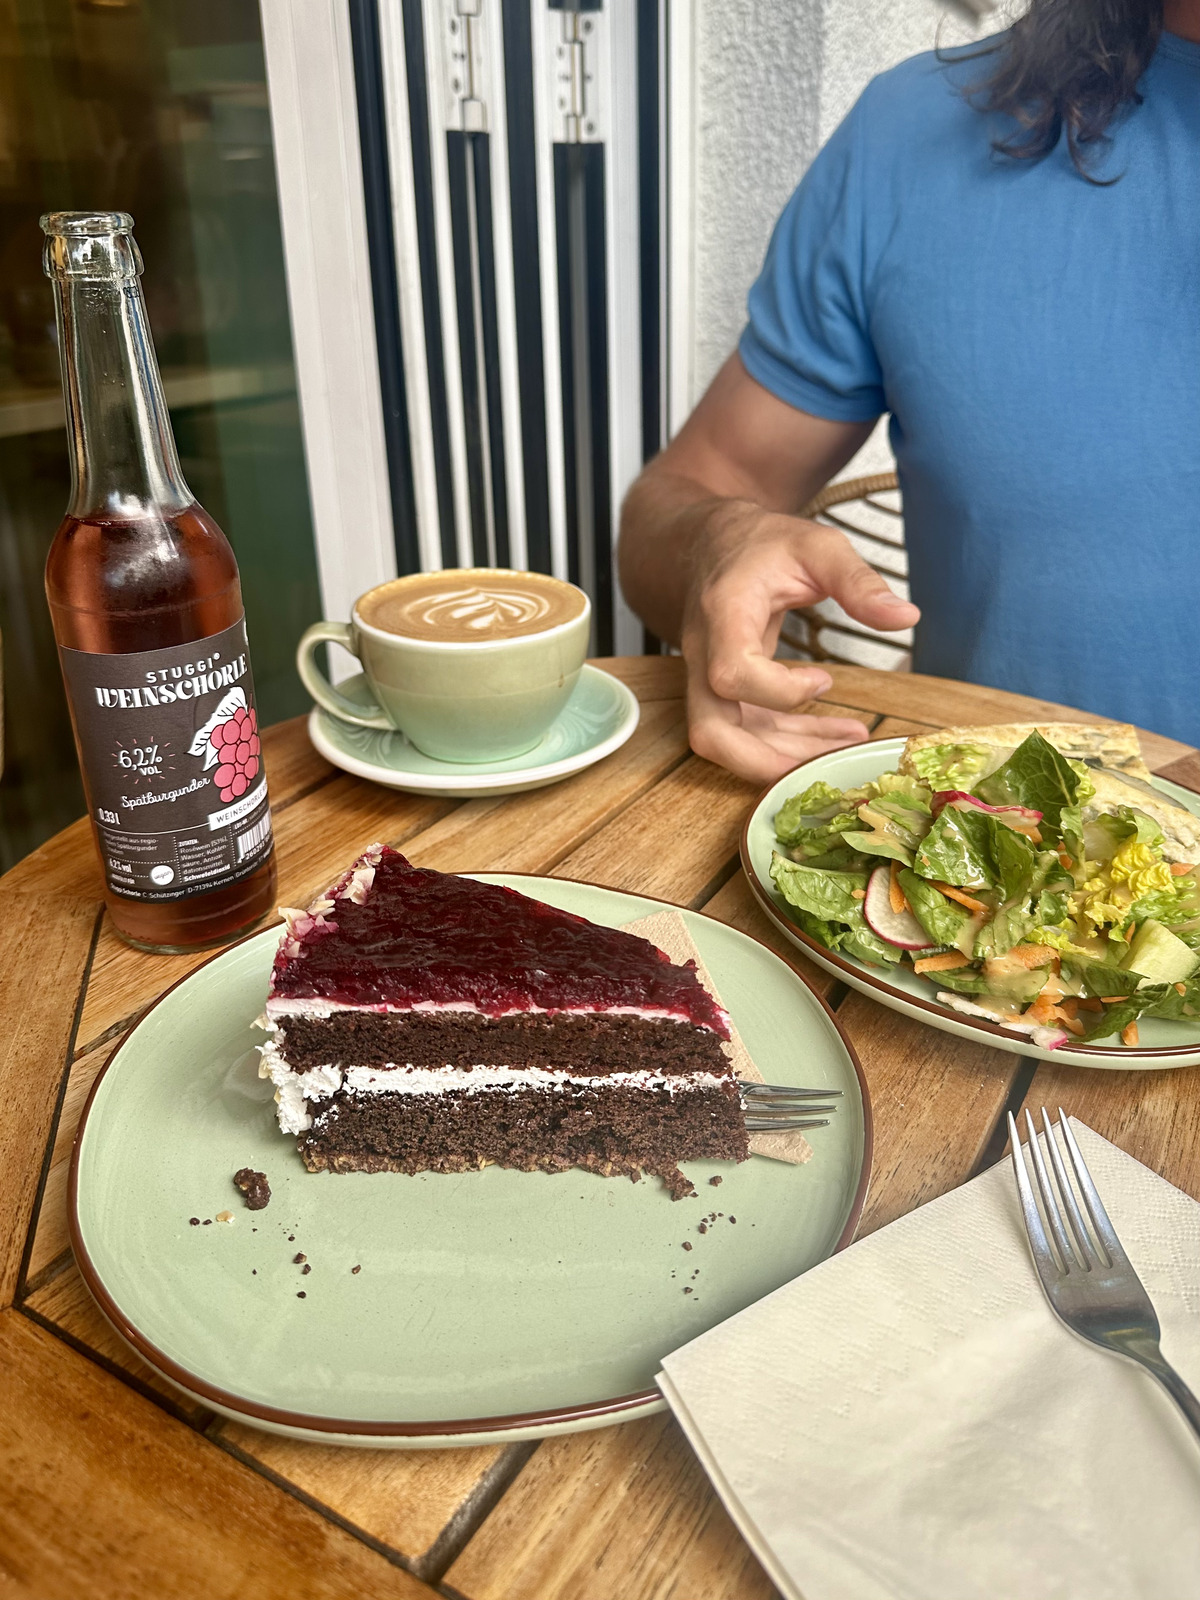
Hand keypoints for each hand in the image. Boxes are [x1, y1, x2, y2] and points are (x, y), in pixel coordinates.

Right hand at [682, 501, 919, 784]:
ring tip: (847, 750)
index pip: (731, 674)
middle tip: (826, 767)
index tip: (824, 681)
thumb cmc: (763, 543)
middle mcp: (703, 654)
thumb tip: (906, 616)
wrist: (713, 543)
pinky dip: (788, 742)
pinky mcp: (723, 691)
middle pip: (711, 731)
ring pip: (727, 741)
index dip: (779, 692)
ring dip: (785, 757)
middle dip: (766, 761)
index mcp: (723, 614)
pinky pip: (746, 732)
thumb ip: (858, 581)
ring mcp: (706, 678)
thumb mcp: (817, 546)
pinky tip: (835, 737)